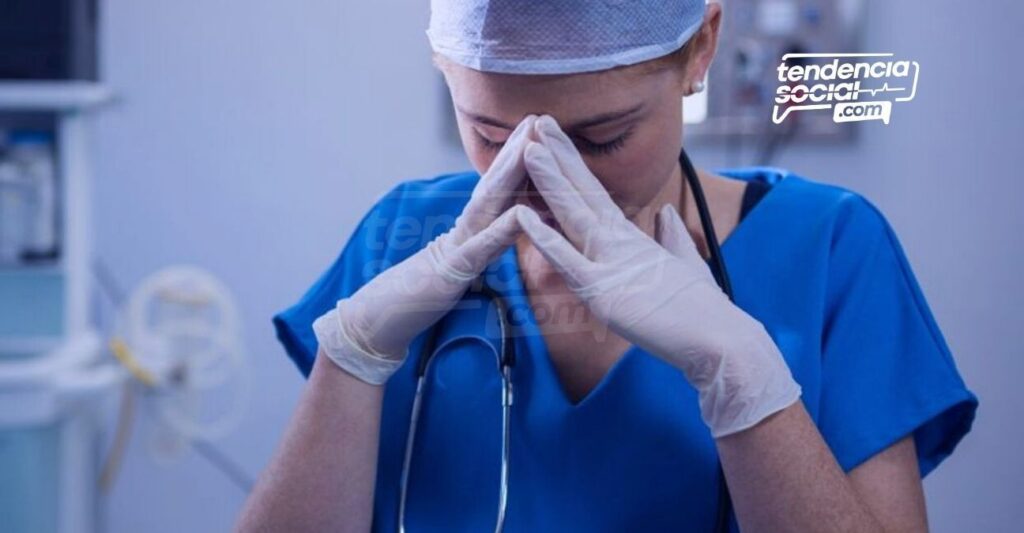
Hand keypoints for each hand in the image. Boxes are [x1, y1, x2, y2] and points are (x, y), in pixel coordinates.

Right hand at [313, 115, 537, 384]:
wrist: (379, 321)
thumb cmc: (419, 297)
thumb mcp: (460, 267)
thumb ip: (480, 247)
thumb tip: (504, 230)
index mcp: (469, 231)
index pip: (498, 190)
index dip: (519, 159)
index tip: (540, 129)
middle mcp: (463, 232)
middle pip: (495, 186)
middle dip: (518, 151)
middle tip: (539, 117)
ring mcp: (455, 249)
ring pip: (488, 205)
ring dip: (511, 174)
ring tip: (532, 145)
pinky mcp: (451, 274)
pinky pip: (480, 249)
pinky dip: (502, 230)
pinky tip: (521, 212)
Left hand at [515, 115, 799, 436]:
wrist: (721, 342)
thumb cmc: (703, 309)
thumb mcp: (683, 264)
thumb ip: (669, 237)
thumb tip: (663, 215)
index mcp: (631, 238)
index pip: (595, 193)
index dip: (574, 164)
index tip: (555, 137)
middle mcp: (619, 243)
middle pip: (582, 192)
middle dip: (558, 156)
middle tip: (536, 121)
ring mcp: (611, 265)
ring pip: (573, 216)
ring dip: (550, 181)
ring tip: (528, 147)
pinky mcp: (605, 293)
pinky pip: (568, 263)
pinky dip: (545, 239)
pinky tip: (523, 216)